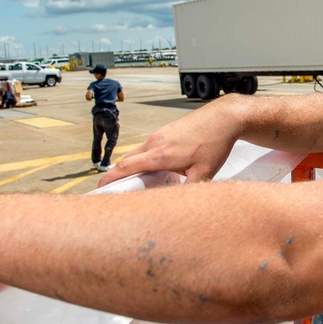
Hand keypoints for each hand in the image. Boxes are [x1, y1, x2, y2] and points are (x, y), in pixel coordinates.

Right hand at [99, 97, 243, 185]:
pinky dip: (143, 159)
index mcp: (161, 154)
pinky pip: (146, 148)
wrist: (224, 117)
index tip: (99, 189)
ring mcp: (159, 135)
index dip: (109, 180)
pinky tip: (153, 170)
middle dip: (116, 176)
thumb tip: (179, 206)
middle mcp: (155, 142)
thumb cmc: (215, 143)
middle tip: (112, 192)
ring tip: (133, 184)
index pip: (126, 167)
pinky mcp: (164, 131)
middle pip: (127, 161)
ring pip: (137, 154)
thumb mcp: (205, 172)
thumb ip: (189, 190)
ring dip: (132, 168)